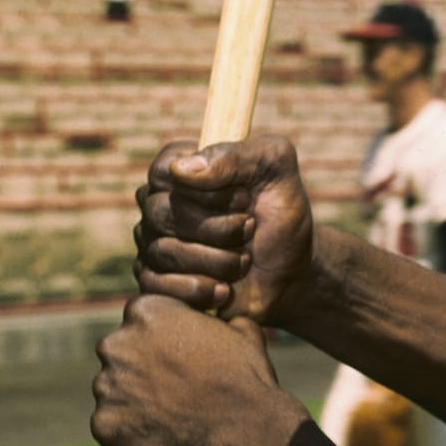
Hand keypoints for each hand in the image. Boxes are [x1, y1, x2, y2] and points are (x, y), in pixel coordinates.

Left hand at [91, 294, 277, 445]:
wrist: (239, 433)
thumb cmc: (244, 379)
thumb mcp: (243, 332)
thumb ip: (219, 320)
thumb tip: (220, 322)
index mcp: (146, 312)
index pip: (141, 318)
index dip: (161, 336)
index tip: (178, 354)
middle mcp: (116, 344)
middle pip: (121, 352)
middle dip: (141, 366)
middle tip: (172, 387)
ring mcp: (106, 386)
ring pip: (115, 390)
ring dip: (134, 399)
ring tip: (170, 416)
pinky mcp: (103, 425)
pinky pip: (112, 424)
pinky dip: (131, 430)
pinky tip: (160, 436)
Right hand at [134, 134, 314, 323]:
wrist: (292, 273)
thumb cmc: (282, 215)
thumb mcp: (275, 169)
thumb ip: (236, 155)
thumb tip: (181, 169)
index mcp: (181, 170)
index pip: (164, 171)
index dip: (208, 190)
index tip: (245, 198)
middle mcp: (159, 204)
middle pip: (161, 212)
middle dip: (218, 227)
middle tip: (250, 229)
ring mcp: (153, 243)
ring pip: (162, 251)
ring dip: (216, 260)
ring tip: (244, 261)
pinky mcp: (156, 282)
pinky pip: (155, 286)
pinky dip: (198, 289)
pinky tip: (224, 289)